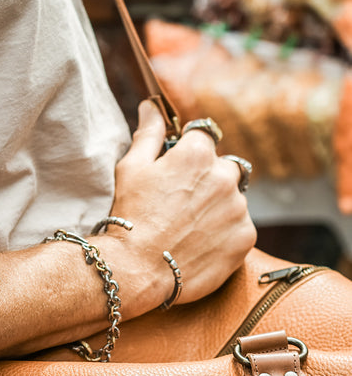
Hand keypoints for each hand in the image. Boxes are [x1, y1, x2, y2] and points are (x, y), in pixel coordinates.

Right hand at [108, 100, 256, 307]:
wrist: (137, 269)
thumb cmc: (130, 216)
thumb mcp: (131, 168)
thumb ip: (149, 133)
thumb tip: (152, 106)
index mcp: (197, 153)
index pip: (204, 136)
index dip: (189, 152)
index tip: (178, 171)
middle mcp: (225, 176)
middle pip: (225, 167)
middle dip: (209, 178)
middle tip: (183, 203)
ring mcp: (238, 208)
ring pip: (233, 198)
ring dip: (218, 206)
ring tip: (190, 227)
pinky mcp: (245, 238)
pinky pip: (240, 227)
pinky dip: (225, 233)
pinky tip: (200, 243)